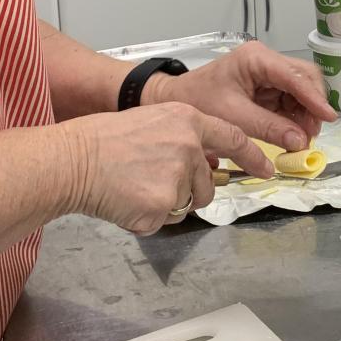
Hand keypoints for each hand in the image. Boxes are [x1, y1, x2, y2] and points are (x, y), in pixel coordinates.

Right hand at [62, 102, 273, 235]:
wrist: (73, 160)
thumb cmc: (103, 141)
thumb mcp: (152, 122)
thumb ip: (182, 139)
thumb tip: (201, 164)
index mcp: (187, 120)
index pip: (233, 137)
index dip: (252, 155)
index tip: (268, 168)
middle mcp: (189, 146)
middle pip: (207, 183)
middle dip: (189, 191)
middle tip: (152, 182)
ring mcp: (178, 176)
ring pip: (188, 203)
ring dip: (166, 203)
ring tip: (134, 187)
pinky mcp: (164, 204)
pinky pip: (165, 220)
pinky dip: (147, 218)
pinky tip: (126, 200)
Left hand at [154, 40, 336, 153]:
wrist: (176, 100)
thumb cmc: (198, 102)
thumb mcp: (233, 117)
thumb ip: (269, 128)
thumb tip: (300, 141)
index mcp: (256, 59)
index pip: (295, 76)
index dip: (314, 97)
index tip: (329, 117)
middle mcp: (266, 61)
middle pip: (303, 78)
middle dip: (312, 105)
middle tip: (313, 133)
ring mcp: (267, 73)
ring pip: (300, 90)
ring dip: (306, 113)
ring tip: (304, 137)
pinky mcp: (266, 87)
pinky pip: (290, 100)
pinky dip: (295, 116)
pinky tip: (295, 132)